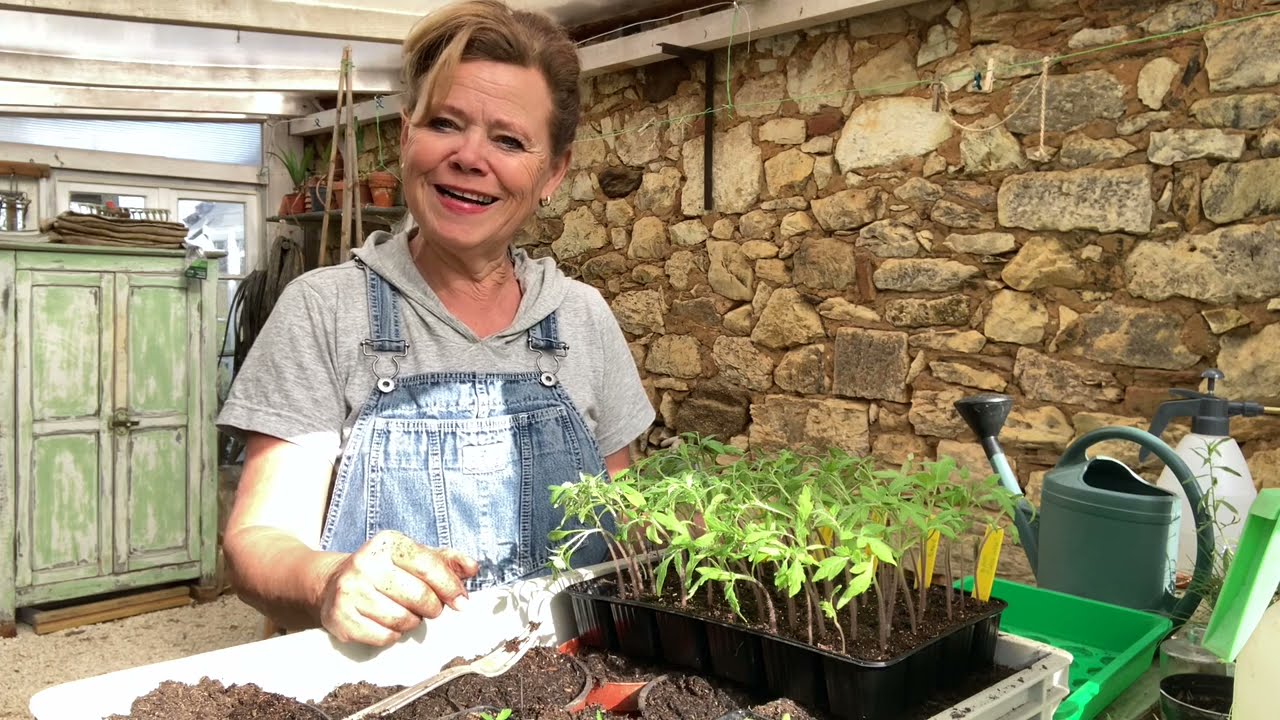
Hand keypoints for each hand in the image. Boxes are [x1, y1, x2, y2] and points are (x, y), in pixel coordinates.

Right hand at [318, 530, 478, 646]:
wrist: (333, 583)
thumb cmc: (385, 570)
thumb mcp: (414, 556)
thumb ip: (446, 560)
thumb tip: (472, 568)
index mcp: (388, 544)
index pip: (429, 566)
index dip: (451, 586)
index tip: (461, 601)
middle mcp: (365, 564)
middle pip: (420, 597)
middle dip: (434, 607)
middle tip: (431, 608)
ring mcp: (350, 592)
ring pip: (403, 620)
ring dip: (414, 622)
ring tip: (407, 612)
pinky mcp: (341, 618)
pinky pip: (385, 637)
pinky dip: (394, 634)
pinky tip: (388, 623)